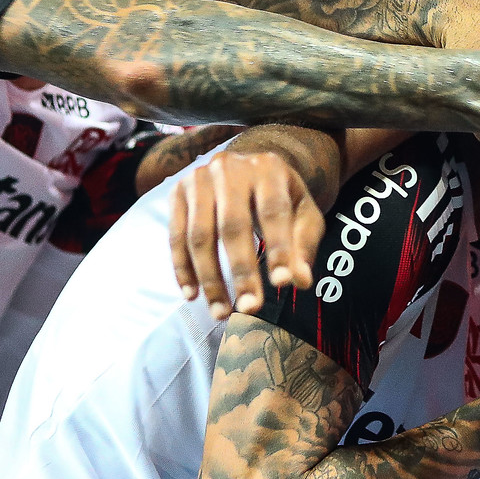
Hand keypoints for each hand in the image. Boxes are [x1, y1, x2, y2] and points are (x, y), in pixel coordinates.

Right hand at [171, 143, 328, 319]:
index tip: (282, 284)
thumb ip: (304, 245)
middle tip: (250, 308)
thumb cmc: (279, 195)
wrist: (245, 166)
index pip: (273, 211)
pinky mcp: (177, 193)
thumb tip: (300, 281)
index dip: (278, 248)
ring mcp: (199, 179)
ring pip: (200, 235)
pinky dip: (182, 269)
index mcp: (268, 168)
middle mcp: (230, 168)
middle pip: (232, 225)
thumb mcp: (301, 213)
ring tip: (221, 312)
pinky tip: (192, 295)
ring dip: (209, 278)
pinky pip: (176, 237)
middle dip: (241, 271)